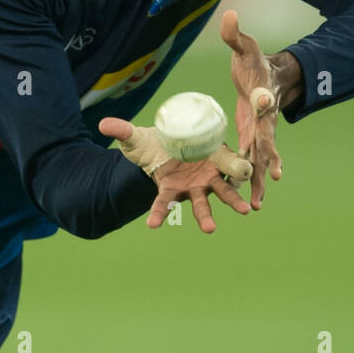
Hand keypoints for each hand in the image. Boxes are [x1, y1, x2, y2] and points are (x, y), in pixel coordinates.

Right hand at [99, 117, 250, 232]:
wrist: (173, 138)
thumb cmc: (153, 145)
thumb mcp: (137, 139)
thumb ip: (122, 133)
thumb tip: (103, 123)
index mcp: (170, 186)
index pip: (162, 203)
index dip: (158, 214)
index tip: (152, 226)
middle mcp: (191, 187)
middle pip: (198, 205)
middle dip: (204, 217)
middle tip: (210, 229)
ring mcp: (208, 178)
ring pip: (221, 193)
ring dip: (232, 201)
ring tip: (244, 211)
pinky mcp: (222, 165)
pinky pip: (233, 169)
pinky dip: (241, 170)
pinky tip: (251, 172)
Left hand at [220, 9, 286, 208]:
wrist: (267, 77)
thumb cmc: (254, 61)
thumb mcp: (244, 46)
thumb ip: (235, 34)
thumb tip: (230, 14)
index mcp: (262, 94)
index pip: (264, 100)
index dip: (264, 102)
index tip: (265, 103)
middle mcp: (265, 118)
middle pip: (268, 140)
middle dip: (271, 158)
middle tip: (276, 175)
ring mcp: (260, 131)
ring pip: (261, 160)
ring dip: (260, 180)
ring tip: (257, 204)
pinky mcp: (252, 139)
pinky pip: (251, 163)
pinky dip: (250, 180)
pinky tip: (247, 201)